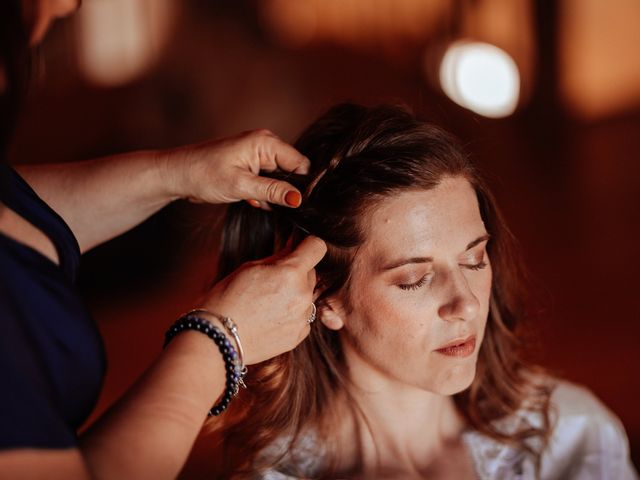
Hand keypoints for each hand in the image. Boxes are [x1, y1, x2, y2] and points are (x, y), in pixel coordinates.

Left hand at [163, 129, 308, 208]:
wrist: (177, 175)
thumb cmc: (203, 174)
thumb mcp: (241, 186)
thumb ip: (273, 191)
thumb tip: (298, 199)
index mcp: (265, 142)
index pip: (300, 163)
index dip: (301, 184)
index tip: (295, 203)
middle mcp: (264, 144)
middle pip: (292, 170)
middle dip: (283, 190)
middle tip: (265, 200)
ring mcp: (257, 154)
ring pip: (280, 178)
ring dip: (270, 193)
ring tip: (251, 197)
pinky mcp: (250, 165)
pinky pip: (268, 180)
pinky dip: (261, 193)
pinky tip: (247, 197)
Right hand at [198, 236, 326, 363]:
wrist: (218, 338)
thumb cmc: (227, 299)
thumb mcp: (249, 268)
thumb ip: (278, 258)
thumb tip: (294, 248)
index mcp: (291, 273)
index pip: (317, 247)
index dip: (308, 245)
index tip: (300, 248)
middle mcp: (302, 295)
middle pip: (312, 273)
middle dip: (297, 272)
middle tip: (272, 280)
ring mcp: (302, 317)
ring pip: (308, 296)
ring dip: (295, 295)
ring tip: (269, 303)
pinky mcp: (298, 335)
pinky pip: (303, 317)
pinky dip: (292, 314)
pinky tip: (271, 317)